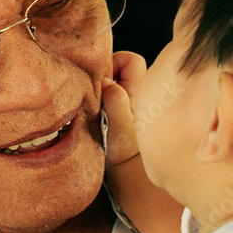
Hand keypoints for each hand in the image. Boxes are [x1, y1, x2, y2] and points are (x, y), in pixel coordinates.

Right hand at [102, 51, 146, 166]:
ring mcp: (124, 101)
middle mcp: (133, 92)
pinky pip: (104, 94)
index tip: (100, 79)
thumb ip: (116, 102)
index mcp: (140, 89)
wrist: (127, 172)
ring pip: (109, 81)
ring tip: (92, 104)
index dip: (115, 61)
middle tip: (93, 92)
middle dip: (102, 75)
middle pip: (117, 67)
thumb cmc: (127, 150)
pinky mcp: (115, 110)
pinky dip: (96, 98)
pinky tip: (92, 112)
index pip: (130, 60)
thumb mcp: (122, 126)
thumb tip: (105, 80)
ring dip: (97, 88)